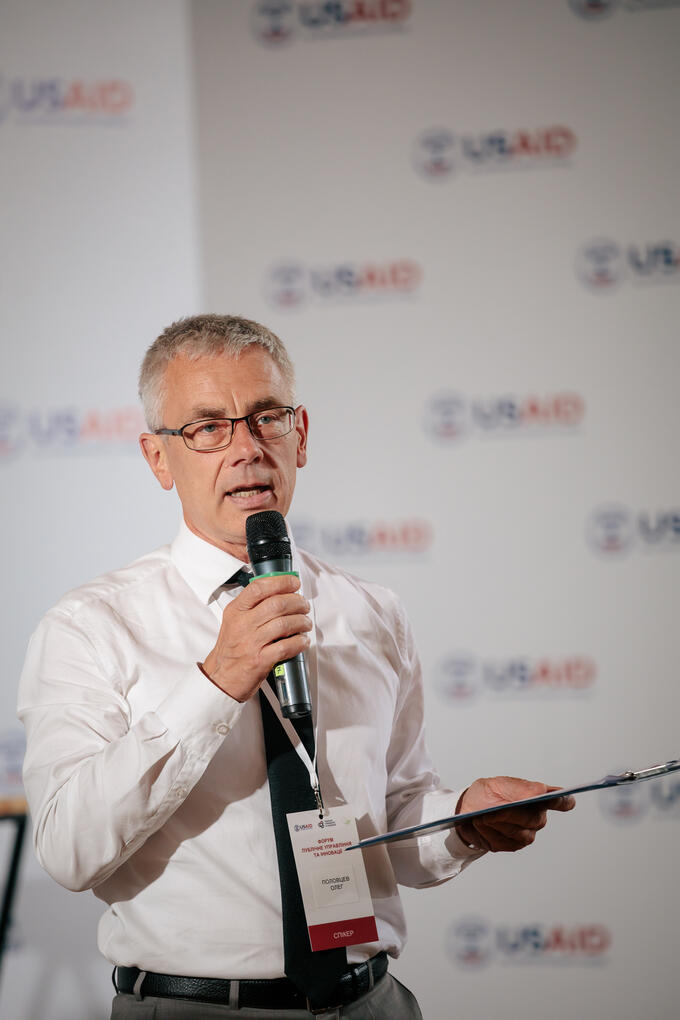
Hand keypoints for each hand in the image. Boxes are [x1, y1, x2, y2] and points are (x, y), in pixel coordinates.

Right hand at [201, 574, 311, 701]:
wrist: (220, 677)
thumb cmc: (231, 648)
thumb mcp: (234, 620)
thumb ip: (253, 605)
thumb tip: (280, 590)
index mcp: (236, 611)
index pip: (259, 587)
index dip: (281, 582)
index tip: (293, 583)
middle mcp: (243, 624)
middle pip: (277, 604)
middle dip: (297, 602)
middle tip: (304, 606)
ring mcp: (251, 643)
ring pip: (284, 624)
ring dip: (302, 622)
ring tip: (305, 624)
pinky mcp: (260, 660)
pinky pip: (286, 646)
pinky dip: (300, 642)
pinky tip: (302, 641)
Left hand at [454, 776, 574, 852]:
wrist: (465, 809)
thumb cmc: (484, 794)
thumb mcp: (496, 785)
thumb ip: (519, 789)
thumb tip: (541, 790)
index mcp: (537, 797)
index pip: (561, 801)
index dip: (563, 801)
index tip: (558, 798)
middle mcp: (537, 816)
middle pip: (536, 819)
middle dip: (513, 815)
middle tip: (493, 811)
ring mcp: (527, 833)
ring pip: (520, 834)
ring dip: (498, 825)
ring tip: (482, 817)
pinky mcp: (513, 845)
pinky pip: (505, 843)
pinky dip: (490, 833)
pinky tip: (481, 825)